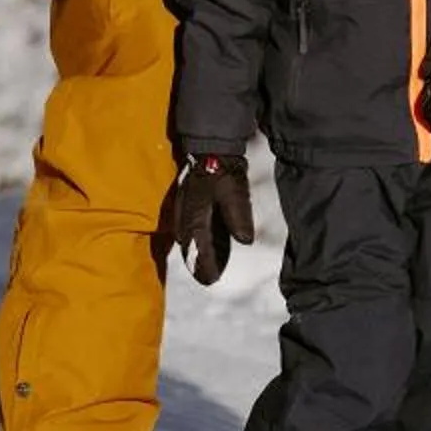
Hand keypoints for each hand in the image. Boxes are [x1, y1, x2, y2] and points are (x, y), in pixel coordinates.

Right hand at [164, 152, 254, 285]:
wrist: (211, 149)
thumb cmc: (223, 172)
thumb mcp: (235, 192)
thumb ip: (238, 216)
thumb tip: (245, 241)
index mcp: (195, 217)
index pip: (198, 248)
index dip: (204, 265)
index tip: (210, 280)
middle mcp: (186, 218)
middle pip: (190, 247)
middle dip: (198, 264)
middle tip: (208, 279)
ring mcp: (185, 212)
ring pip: (190, 240)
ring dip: (198, 254)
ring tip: (210, 270)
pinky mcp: (188, 207)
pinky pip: (192, 230)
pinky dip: (200, 242)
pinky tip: (211, 248)